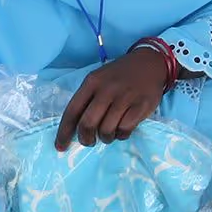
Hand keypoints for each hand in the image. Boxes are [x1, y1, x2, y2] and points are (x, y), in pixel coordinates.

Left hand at [54, 46, 170, 150]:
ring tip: (109, 133)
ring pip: (106, 130)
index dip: (64, 132)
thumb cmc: (120, 75)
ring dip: (106, 137)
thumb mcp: (100, 79)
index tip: (60, 147)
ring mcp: (125, 97)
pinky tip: (122, 129)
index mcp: (92, 82)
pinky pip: (124, 130)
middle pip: (88, 124)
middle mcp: (107, 89)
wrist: (150, 63)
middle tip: (90, 141)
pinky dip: (121, 135)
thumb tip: (75, 129)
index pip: (72, 111)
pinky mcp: (141, 106)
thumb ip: (88, 99)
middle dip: (86, 139)